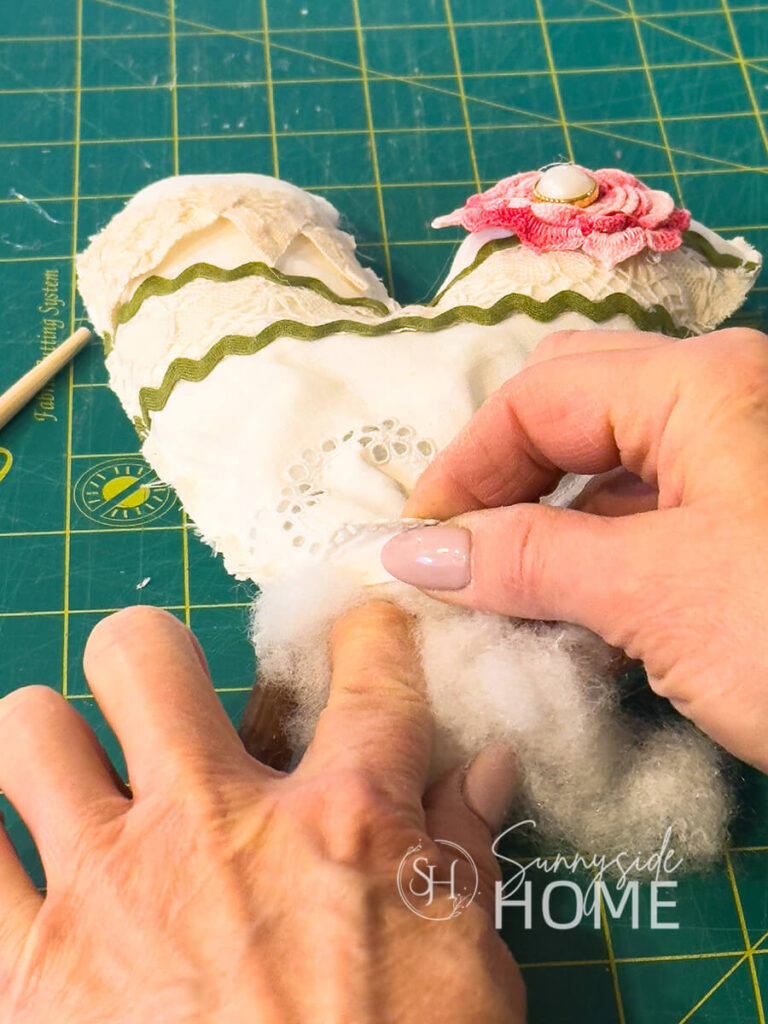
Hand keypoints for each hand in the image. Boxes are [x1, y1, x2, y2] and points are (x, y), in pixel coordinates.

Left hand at [0, 605, 523, 1022]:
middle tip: (166, 709)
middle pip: (142, 652)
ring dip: (52, 743)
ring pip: (28, 728)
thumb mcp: (467, 971)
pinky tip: (25, 865)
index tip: (354, 633)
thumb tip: (486, 765)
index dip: (363, 630)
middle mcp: (213, 826)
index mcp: (341, 822)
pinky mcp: (26, 977)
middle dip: (152, 659)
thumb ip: (466, 852)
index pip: (365, 671)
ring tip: (80, 782)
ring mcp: (105, 892)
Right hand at [382, 327, 767, 772]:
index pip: (537, 396)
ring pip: (613, 467)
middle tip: (458, 556)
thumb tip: (410, 553)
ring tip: (505, 597)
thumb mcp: (653, 595)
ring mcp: (747, 462)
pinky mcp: (756, 525)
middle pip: (574, 409)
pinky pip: (656, 516)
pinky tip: (578, 616)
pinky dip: (602, 557)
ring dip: (549, 526)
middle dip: (505, 479)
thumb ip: (524, 560)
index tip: (415, 545)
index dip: (464, 468)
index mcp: (701, 384)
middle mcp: (726, 401)